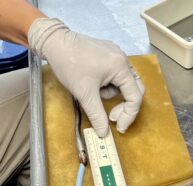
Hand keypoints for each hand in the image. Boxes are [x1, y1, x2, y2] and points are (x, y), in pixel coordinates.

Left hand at [28, 18, 143, 136]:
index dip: (129, 115)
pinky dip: (109, 83)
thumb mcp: (84, 93)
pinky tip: (95, 82)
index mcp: (120, 67)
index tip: (119, 127)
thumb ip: (97, 115)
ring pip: (124, 83)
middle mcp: (123, 59)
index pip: (135, 96)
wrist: (54, 42)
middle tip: (111, 116)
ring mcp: (118, 54)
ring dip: (112, 92)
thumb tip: (103, 133)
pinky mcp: (111, 53)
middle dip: (124, 105)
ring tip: (94, 91)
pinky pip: (117, 74)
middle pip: (135, 89)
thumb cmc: (69, 64)